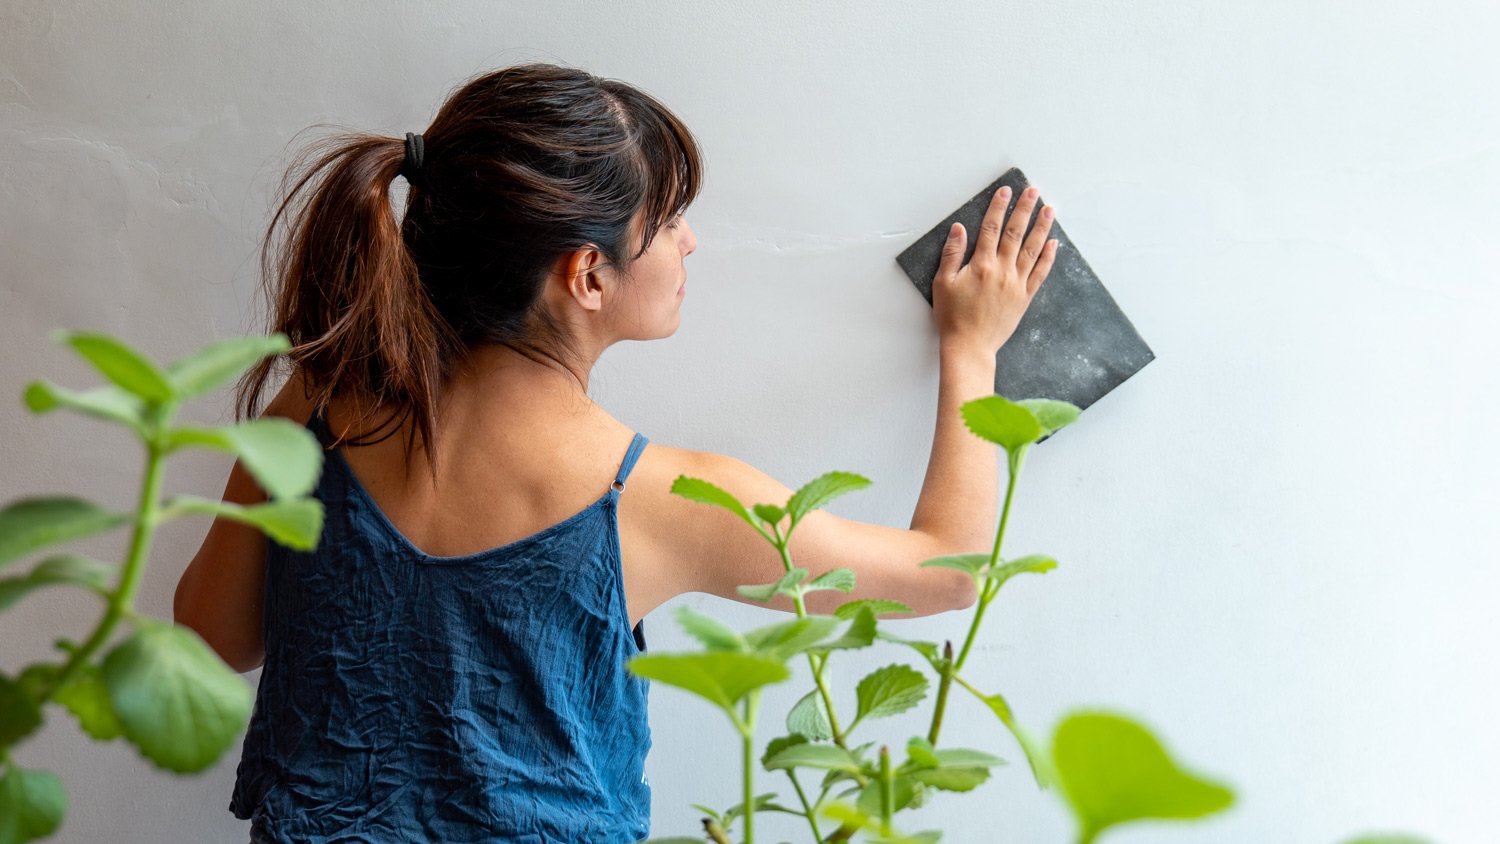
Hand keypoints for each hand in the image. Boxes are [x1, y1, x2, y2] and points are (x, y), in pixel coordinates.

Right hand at [932, 184, 1057, 355]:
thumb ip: (952, 254)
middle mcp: (1002, 271)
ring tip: (1049, 209)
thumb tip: (959, 228)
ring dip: (1042, 227)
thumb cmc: (952, 317)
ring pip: (1032, 249)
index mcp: (981, 265)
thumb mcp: (942, 283)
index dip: (998, 207)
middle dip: (1024, 209)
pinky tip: (1053, 243)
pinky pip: (1040, 273)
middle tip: (1033, 191)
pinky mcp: (1024, 297)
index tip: (1005, 191)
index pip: (991, 228)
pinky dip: (1048, 257)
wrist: (969, 346)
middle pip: (1015, 233)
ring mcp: (1016, 284)